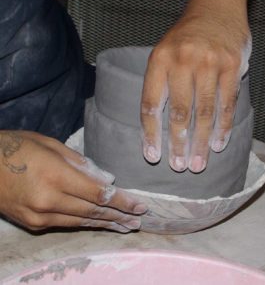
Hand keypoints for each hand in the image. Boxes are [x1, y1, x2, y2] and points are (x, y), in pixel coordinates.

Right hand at [0, 131, 146, 231]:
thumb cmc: (17, 147)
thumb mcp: (51, 145)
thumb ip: (81, 163)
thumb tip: (106, 179)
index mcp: (55, 176)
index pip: (99, 193)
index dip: (122, 201)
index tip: (140, 205)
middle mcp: (48, 200)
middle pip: (94, 211)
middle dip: (119, 216)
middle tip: (138, 221)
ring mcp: (39, 216)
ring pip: (82, 221)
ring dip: (106, 224)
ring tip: (125, 227)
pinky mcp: (32, 223)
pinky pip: (66, 223)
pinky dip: (86, 223)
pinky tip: (99, 223)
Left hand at [141, 0, 250, 171]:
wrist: (214, 8)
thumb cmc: (184, 38)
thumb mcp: (163, 55)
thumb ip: (159, 86)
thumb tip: (154, 127)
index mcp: (159, 62)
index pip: (151, 105)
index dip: (151, 135)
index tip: (152, 157)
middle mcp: (183, 62)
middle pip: (179, 113)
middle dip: (178, 144)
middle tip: (178, 166)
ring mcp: (209, 63)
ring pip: (204, 112)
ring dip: (200, 142)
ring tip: (196, 163)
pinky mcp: (232, 66)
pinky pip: (227, 104)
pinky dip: (223, 128)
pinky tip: (217, 145)